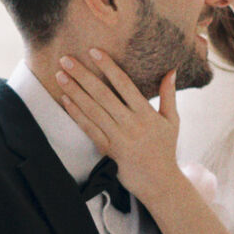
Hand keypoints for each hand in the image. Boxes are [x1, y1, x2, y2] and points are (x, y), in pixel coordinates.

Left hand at [55, 51, 183, 200]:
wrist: (160, 182)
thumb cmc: (165, 148)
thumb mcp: (172, 121)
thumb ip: (169, 95)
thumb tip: (171, 71)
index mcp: (147, 113)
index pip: (125, 84)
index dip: (108, 67)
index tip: (94, 51)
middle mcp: (132, 124)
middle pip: (103, 95)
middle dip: (83, 75)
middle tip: (66, 59)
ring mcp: (119, 138)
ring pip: (93, 111)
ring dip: (75, 92)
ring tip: (60, 76)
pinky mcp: (108, 151)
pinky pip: (89, 129)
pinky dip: (76, 114)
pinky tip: (65, 100)